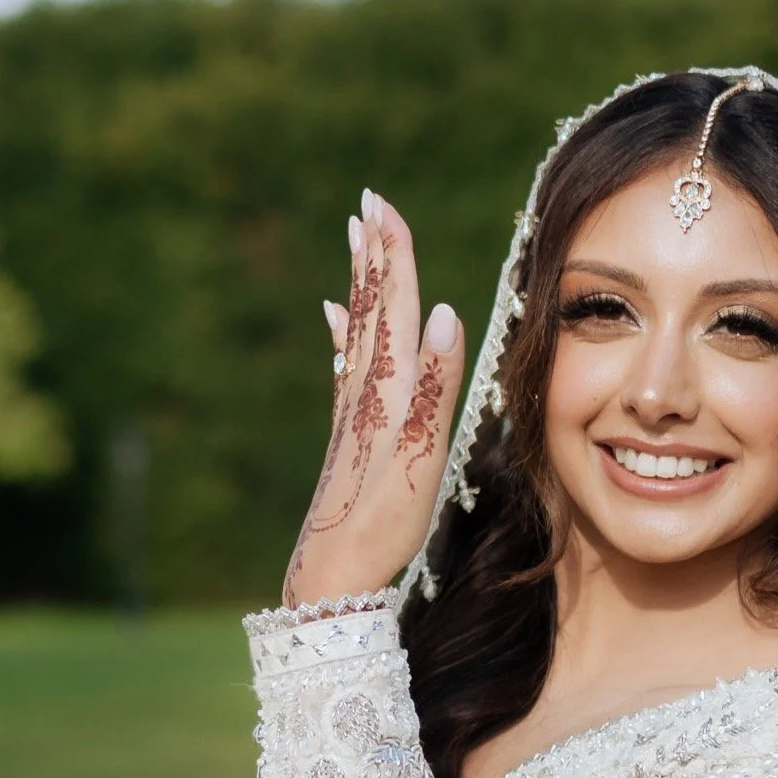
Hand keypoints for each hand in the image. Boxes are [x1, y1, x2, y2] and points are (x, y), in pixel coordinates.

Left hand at [283, 189, 466, 606]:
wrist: (332, 574)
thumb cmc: (382, 521)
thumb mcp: (420, 456)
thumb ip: (436, 386)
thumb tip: (445, 312)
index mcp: (388, 392)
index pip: (393, 308)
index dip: (392, 257)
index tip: (383, 205)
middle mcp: (366, 394)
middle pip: (372, 310)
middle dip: (374, 256)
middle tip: (368, 202)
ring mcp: (354, 413)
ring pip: (359, 331)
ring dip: (362, 284)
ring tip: (356, 242)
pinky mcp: (348, 435)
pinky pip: (347, 366)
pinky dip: (345, 333)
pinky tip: (336, 318)